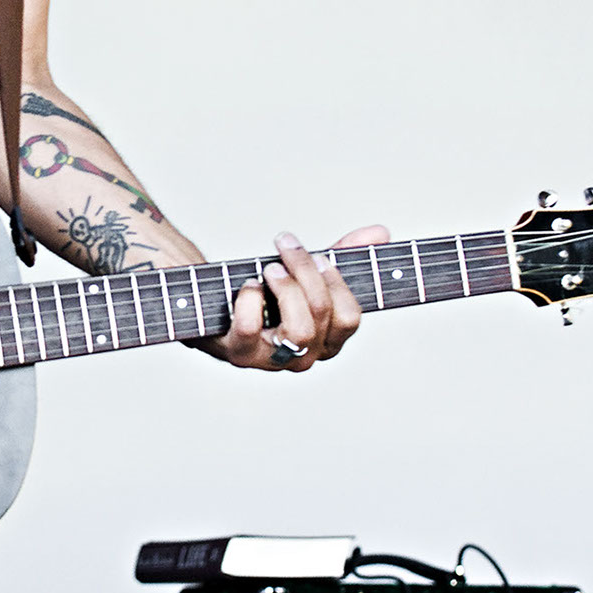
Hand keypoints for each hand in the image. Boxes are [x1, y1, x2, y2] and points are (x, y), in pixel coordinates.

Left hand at [202, 226, 388, 371]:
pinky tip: (247, 285)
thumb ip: (343, 254)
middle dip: (306, 271)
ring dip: (285, 288)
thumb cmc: (265, 292)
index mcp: (326, 340)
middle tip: (286, 247)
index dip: (338, 282)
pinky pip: (250, 328)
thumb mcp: (305, 271)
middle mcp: (304, 356)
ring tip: (269, 268)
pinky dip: (249, 299)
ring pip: (300, 330)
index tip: (322, 256)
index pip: (351, 318)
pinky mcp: (238, 354)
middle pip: (323, 313)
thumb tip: (380, 232)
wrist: (212, 304)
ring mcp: (271, 360)